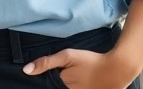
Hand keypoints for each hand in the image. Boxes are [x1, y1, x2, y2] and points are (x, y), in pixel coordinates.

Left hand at [23, 48, 141, 88]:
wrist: (117, 69)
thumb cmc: (91, 61)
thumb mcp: (67, 56)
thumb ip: (46, 63)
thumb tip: (26, 70)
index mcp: (63, 86)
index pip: (46, 85)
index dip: (42, 81)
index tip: (42, 76)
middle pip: (54, 87)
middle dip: (51, 83)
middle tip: (63, 73)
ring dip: (60, 84)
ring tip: (72, 75)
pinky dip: (68, 86)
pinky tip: (74, 80)